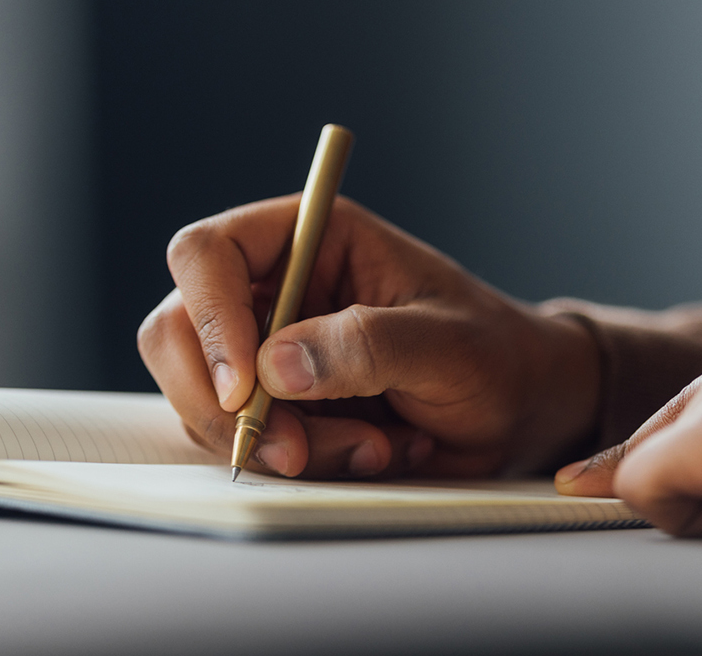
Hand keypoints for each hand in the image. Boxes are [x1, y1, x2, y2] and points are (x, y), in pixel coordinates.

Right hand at [138, 195, 599, 478]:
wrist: (523, 408)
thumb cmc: (496, 355)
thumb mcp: (446, 346)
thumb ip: (367, 346)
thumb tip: (278, 365)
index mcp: (311, 237)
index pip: (209, 254)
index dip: (209, 317)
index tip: (245, 386)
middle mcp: (275, 287)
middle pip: (178, 332)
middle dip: (227, 402)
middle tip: (295, 449)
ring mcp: (265, 349)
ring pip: (203, 399)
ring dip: (279, 442)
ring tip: (373, 445)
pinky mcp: (273, 406)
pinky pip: (240, 442)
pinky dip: (297, 463)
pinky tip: (369, 452)